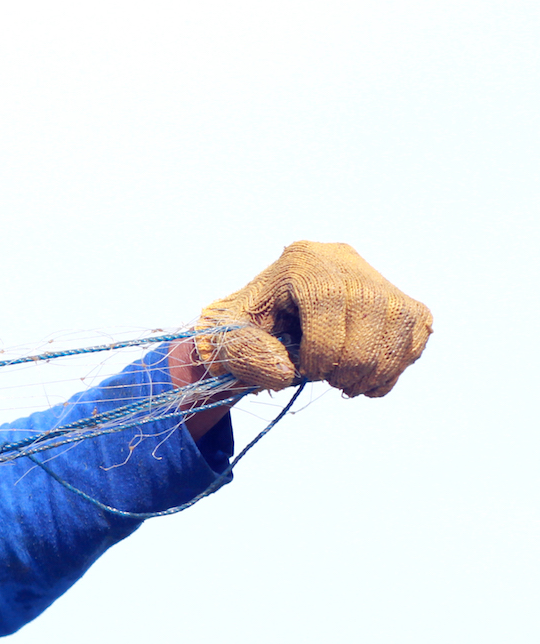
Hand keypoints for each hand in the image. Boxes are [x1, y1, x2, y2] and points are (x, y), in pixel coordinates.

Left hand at [197, 242, 431, 396]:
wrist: (261, 326)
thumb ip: (245, 355)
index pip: (327, 296)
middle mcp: (341, 259)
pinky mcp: (396, 297)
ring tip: (349, 385)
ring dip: (381, 365)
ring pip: (401, 318)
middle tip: (332, 382)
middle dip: (354, 358)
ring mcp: (373, 275)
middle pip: (370, 306)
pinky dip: (399, 361)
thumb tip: (286, 372)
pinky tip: (369, 380)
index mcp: (300, 261)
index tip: (307, 371)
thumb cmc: (242, 332)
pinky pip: (417, 327)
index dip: (324, 344)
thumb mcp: (227, 341)